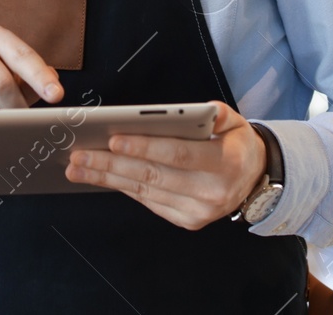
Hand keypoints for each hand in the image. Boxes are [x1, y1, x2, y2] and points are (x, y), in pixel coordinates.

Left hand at [64, 100, 265, 229]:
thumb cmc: (236, 145)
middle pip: (153, 176)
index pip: (178, 154)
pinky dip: (121, 187)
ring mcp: (197, 212)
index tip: (113, 139)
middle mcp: (211, 192)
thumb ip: (217, 114)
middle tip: (79, 155)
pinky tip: (100, 176)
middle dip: (111, 165)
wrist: (253, 181)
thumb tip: (194, 112)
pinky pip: (148, 201)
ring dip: (107, 178)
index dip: (145, 147)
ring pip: (144, 191)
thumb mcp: (236, 122)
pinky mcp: (186, 221)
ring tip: (78, 167)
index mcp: (225, 164)